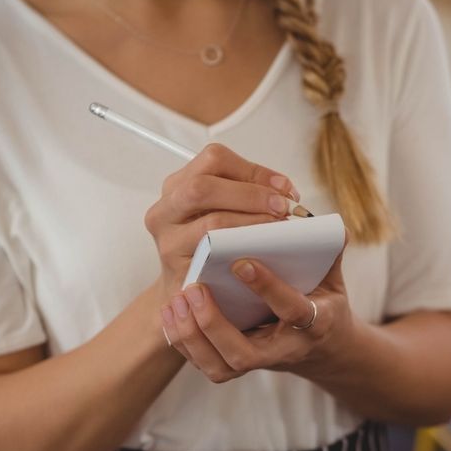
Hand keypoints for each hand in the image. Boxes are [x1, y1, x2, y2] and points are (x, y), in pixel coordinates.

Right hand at [144, 143, 299, 299]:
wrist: (190, 290)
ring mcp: (168, 241)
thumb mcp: (223, 210)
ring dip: (252, 222)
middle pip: (204, 186)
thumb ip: (248, 193)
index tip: (283, 188)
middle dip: (251, 195)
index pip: (214, 159)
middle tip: (282, 207)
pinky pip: (215, 255)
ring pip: (211, 222)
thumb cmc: (212, 245)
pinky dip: (243, 248)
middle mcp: (165, 209)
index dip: (253, 170)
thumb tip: (285, 191)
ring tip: (278, 227)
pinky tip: (263, 249)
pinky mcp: (179, 269)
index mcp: (178, 185)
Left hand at [160, 244, 354, 383]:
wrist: (321, 347)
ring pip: (220, 366)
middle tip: (195, 288)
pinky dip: (183, 341)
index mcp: (314, 324)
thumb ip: (330, 253)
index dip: (268, 288)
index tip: (242, 262)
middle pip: (244, 355)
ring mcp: (258, 362)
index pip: (293, 311)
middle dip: (214, 325)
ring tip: (177, 301)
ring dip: (193, 336)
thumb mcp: (334, 281)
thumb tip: (331, 225)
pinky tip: (171, 313)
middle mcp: (284, 350)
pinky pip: (205, 363)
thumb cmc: (322, 303)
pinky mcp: (236, 366)